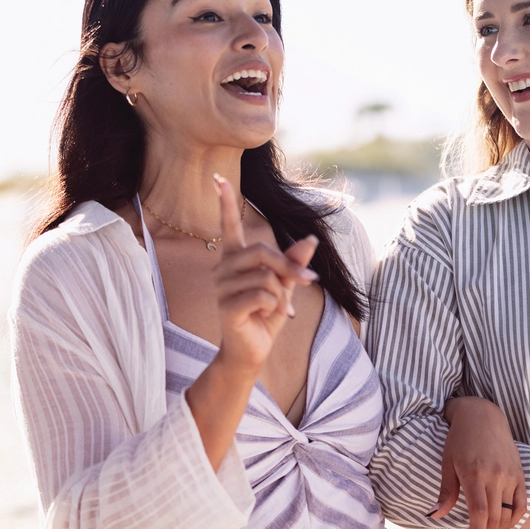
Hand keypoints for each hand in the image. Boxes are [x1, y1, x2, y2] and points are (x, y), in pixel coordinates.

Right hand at [213, 175, 317, 373]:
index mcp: (234, 258)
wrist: (252, 352)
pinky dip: (276, 305)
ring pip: (266, 275)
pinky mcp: (226, 306)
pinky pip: (262, 294)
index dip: (225, 201)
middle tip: (310, 281)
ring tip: (279, 308)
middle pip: (262, 251)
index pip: (228, 225)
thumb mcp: (284, 285)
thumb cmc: (266, 315)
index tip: (218, 178)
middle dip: (289, 268)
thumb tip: (311, 239)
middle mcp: (223, 268)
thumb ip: (293, 262)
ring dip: (282, 294)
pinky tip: (272, 315)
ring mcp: (221, 287)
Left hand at [431, 396, 526, 528]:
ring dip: (498, 527)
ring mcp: (509, 476)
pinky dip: (514, 519)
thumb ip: (445, 491)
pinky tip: (504, 521)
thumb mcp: (447, 461)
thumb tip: (434, 515)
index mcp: (473, 474)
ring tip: (487, 527)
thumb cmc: (459, 438)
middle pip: (494, 518)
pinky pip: (521, 505)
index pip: (479, 514)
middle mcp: (494, 476)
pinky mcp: (519, 474)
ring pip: (508, 514)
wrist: (481, 415)